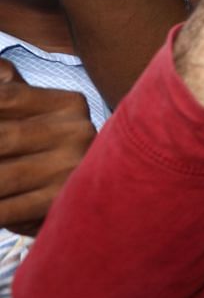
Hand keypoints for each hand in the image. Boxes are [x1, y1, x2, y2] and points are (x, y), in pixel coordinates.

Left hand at [0, 60, 94, 233]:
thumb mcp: (30, 114)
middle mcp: (77, 132)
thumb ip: (8, 90)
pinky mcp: (63, 202)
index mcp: (67, 104)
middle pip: (4, 137)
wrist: (99, 194)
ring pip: (4, 175)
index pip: (7, 98)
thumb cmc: (43, 150)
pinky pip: (10, 208)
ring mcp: (73, 168)